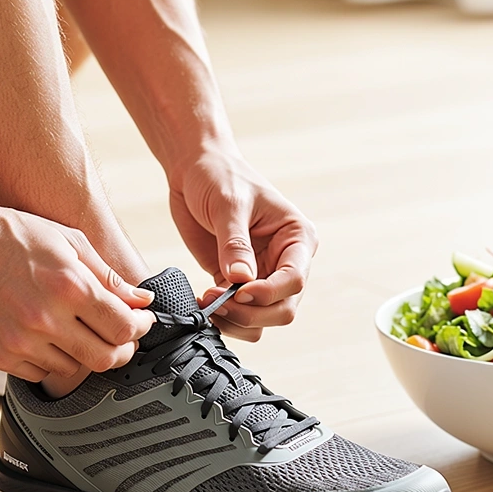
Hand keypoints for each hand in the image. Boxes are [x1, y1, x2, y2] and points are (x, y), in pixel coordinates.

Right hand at [0, 202, 154, 379]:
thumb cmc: (13, 235)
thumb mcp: (69, 242)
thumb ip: (108, 276)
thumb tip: (142, 301)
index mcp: (69, 287)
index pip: (124, 328)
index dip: (140, 328)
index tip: (139, 322)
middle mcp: (45, 319)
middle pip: (105, 358)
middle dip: (122, 349)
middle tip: (121, 337)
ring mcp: (20, 341)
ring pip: (74, 368)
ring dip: (83, 352)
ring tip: (73, 326)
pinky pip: (40, 373)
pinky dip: (50, 359)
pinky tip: (45, 334)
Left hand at [168, 148, 317, 340]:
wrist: (195, 170)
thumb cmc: (220, 177)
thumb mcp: (228, 205)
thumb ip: (235, 244)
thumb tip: (241, 280)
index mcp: (297, 238)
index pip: (295, 279)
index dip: (268, 293)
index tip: (237, 290)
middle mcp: (285, 261)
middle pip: (283, 308)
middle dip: (251, 313)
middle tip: (217, 302)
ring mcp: (262, 275)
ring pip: (263, 319)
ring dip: (236, 321)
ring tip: (208, 303)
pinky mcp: (236, 284)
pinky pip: (238, 315)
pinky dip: (223, 319)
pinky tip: (202, 302)